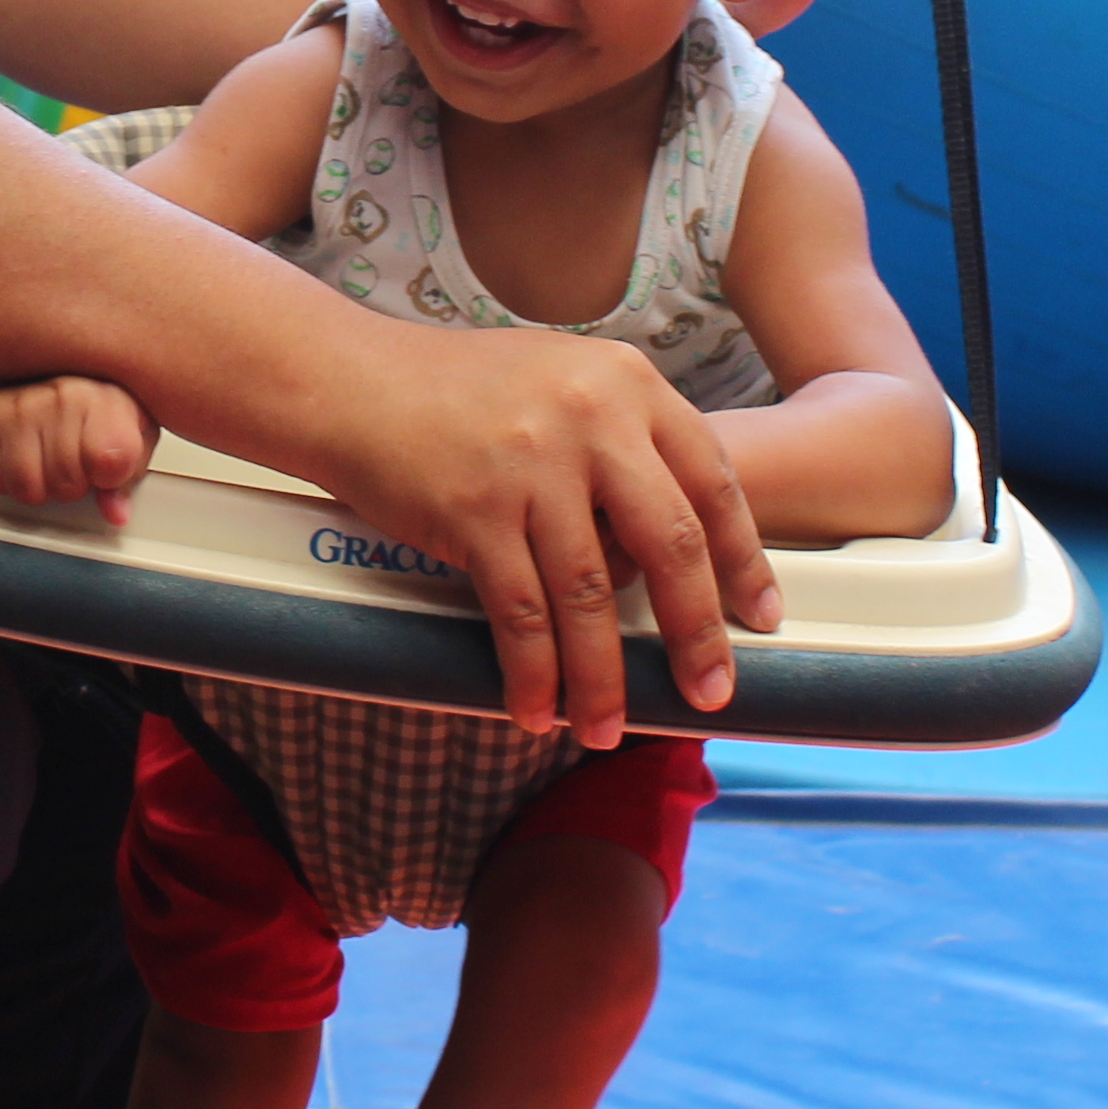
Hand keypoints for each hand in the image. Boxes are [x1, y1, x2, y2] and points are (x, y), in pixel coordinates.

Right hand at [0, 374, 161, 522]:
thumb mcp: (135, 434)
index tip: (107, 466)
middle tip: (76, 462)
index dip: (108, 478)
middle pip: (66, 484)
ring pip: (26, 487)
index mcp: (106, 399)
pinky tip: (22, 456)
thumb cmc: (99, 403)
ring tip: (48, 460)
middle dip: (73, 486)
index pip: (110, 464)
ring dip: (38, 486)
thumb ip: (128, 476)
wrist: (59, 365)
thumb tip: (116, 513)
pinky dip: (6, 479)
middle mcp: (61, 396)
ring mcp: (20, 405)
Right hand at [292, 325, 779, 746]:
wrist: (347, 379)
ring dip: (603, 676)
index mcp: (626, 384)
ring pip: (593, 596)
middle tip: (710, 690)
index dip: (743, 559)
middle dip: (697, 633)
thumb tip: (662, 537)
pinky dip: (534, 673)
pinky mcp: (476, 512)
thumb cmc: (449, 387)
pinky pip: (522, 614)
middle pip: (673, 545)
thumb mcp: (559, 381)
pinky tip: (538, 708)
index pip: (712, 481)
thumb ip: (617, 439)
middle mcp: (593, 419)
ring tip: (607, 728)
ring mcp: (535, 466)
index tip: (760, 615)